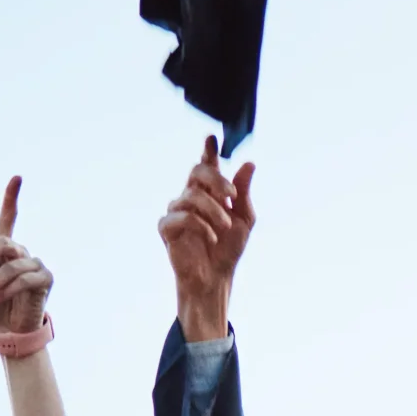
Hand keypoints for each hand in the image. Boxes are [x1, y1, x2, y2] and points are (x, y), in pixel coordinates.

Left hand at [0, 176, 51, 336]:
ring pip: (12, 266)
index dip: (11, 197)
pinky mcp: (45, 279)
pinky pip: (24, 279)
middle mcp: (22, 252)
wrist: (9, 329)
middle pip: (5, 243)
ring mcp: (36, 264)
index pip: (9, 218)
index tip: (17, 177)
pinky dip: (8, 289)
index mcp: (5, 248)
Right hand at [158, 135, 255, 341]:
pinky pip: (182, 216)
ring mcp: (177, 211)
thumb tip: (249, 163)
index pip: (206, 166)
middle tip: (231, 194)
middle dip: (216, 179)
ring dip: (213, 210)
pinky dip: (200, 225)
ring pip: (192, 196)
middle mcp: (191, 198)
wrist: (216, 278)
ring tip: (225, 227)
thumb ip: (243, 192)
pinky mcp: (167, 228)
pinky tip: (211, 237)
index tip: (212, 138)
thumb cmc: (228, 249)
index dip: (208, 151)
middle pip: (197, 172)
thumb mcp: (244, 219)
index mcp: (209, 193)